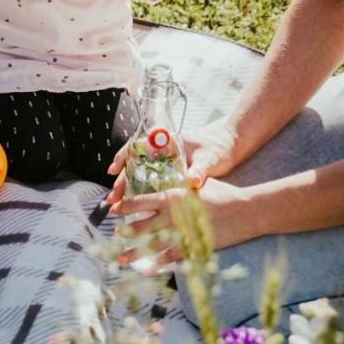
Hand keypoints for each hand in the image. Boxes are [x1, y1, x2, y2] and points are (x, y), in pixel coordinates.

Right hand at [103, 125, 239, 205]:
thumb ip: (200, 170)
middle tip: (112, 197)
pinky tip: (131, 202)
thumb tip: (193, 181)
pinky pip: (147, 178)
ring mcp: (164, 159)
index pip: (138, 145)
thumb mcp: (211, 160)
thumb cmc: (219, 150)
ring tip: (116, 202)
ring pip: (137, 171)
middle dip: (121, 179)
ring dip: (125, 186)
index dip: (123, 157)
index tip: (113, 170)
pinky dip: (137, 189)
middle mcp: (162, 148)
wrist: (230, 149)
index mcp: (168, 140)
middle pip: (134, 162)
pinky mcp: (168, 170)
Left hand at [111, 177, 256, 261]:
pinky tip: (145, 271)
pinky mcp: (191, 247)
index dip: (124, 206)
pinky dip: (156, 266)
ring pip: (150, 246)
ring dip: (134, 253)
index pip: (140, 201)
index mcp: (171, 197)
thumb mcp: (197, 185)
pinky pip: (169, 259)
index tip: (112, 209)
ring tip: (120, 259)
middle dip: (125, 232)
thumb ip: (179, 186)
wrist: (245, 211)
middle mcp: (171, 216)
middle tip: (114, 235)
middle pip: (140, 226)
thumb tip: (167, 181)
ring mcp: (180, 233)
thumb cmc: (222, 195)